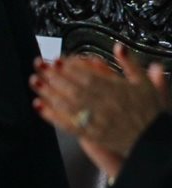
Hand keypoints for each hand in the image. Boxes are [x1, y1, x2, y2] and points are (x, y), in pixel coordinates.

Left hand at [31, 42, 167, 175]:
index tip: (56, 60)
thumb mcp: (145, 84)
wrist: (152, 141)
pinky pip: (66, 123)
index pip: (88, 77)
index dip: (70, 68)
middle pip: (73, 88)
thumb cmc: (148, 112)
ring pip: (67, 105)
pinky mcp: (90, 134)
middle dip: (54, 76)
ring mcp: (95, 121)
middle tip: (39, 65)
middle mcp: (103, 106)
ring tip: (35, 81)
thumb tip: (119, 47)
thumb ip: (131, 64)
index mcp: (115, 92)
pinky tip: (38, 106)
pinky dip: (51, 115)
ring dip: (48, 92)